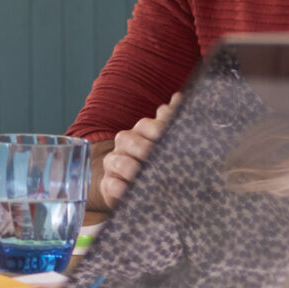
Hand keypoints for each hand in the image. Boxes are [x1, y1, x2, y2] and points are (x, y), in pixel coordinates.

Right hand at [97, 93, 177, 208]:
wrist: (141, 186)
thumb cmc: (158, 160)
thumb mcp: (168, 142)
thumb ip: (172, 122)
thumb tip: (179, 97)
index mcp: (141, 131)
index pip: (146, 125)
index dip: (156, 130)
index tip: (165, 137)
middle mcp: (125, 144)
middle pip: (127, 140)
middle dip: (141, 148)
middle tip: (152, 156)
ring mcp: (114, 164)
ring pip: (116, 161)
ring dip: (129, 167)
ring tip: (139, 174)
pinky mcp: (109, 185)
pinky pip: (110, 185)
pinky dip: (119, 188)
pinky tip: (128, 191)